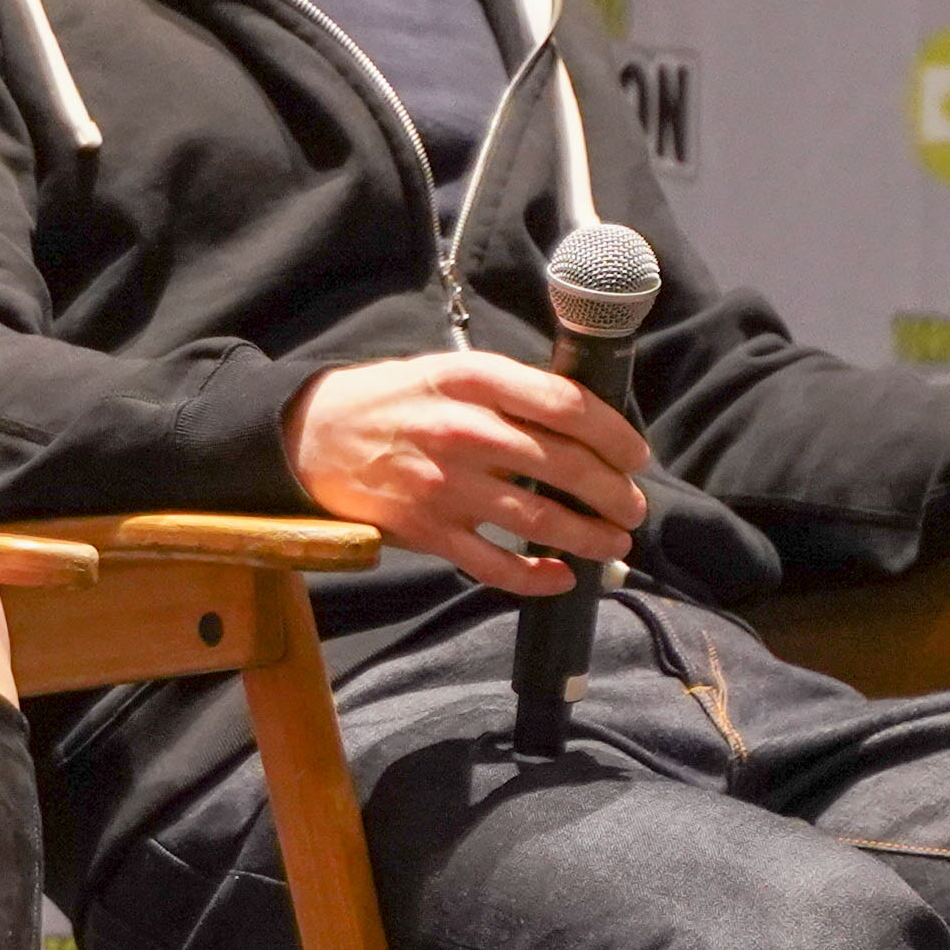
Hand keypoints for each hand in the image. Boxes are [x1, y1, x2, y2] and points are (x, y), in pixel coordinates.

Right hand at [287, 349, 648, 596]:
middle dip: (614, 492)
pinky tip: (562, 577)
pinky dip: (537, 577)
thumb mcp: (449, 371)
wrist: (313, 435)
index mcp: (473, 380)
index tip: (636, 455)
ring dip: (590, 537)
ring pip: (540, 520)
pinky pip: (495, 565)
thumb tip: (582, 420)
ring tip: (615, 543)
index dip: (614, 434)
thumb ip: (509, 392)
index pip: (566, 406)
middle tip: (633, 507)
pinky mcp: (427, 531)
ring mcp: (445, 485)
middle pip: (564, 466)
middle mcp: (463, 430)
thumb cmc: (393, 400)